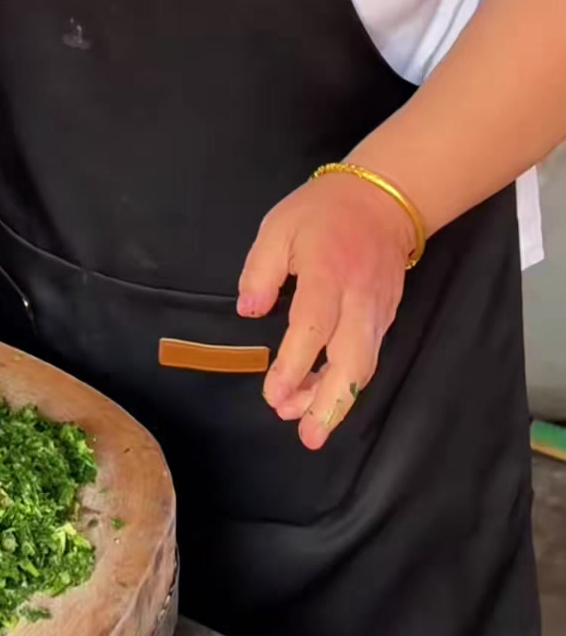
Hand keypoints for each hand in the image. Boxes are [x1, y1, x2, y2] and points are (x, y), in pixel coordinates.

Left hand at [237, 171, 414, 450]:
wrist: (383, 199)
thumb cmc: (323, 212)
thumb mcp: (278, 227)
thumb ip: (260, 271)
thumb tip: (249, 310)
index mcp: (329, 274)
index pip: (313, 327)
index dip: (294, 366)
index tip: (273, 394)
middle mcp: (359, 299)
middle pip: (352, 360)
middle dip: (331, 403)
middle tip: (308, 436)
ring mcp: (378, 310)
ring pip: (364, 365)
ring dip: (338, 400)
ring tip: (310, 426)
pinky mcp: (387, 316)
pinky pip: (369, 356)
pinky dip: (349, 382)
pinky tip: (324, 396)